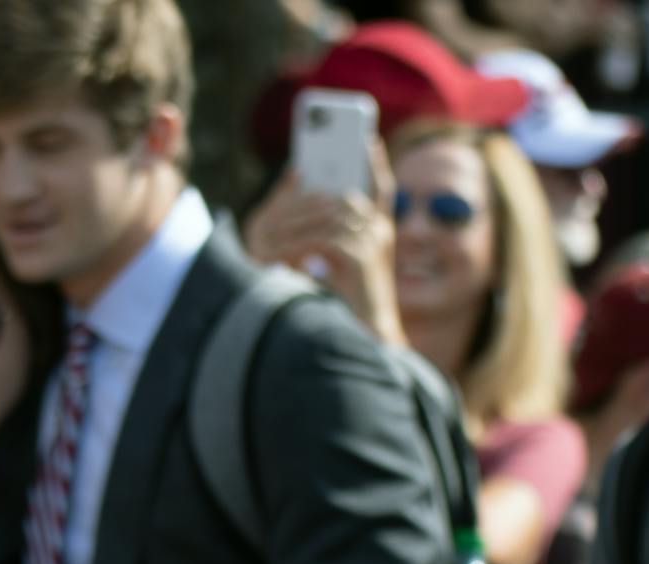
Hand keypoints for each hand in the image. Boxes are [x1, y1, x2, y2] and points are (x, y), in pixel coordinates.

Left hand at [242, 137, 405, 346]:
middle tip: (281, 202)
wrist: (367, 337)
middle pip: (341, 199)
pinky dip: (295, 246)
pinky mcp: (361, 256)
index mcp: (381, 232)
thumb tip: (305, 206)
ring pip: (327, 218)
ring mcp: (374, 242)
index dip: (376, 164)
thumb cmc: (351, 305)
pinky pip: (321, 239)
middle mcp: (381, 232)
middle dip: (306, 201)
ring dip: (293, 228)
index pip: (382, 188)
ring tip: (266, 240)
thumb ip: (331, 236)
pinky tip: (276, 256)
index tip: (367, 141)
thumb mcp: (342, 263)